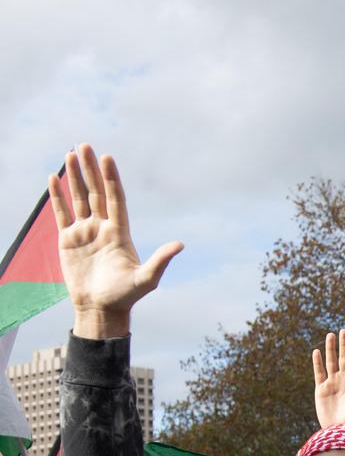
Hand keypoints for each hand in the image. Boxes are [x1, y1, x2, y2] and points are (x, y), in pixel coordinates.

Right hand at [53, 144, 182, 338]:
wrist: (101, 309)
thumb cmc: (126, 296)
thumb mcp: (147, 279)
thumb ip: (161, 260)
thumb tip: (180, 244)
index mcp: (120, 232)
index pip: (115, 198)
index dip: (111, 179)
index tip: (107, 158)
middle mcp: (102, 227)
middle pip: (95, 192)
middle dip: (90, 169)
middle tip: (84, 145)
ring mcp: (85, 232)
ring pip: (79, 198)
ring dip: (74, 176)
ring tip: (70, 153)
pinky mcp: (67, 240)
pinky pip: (61, 213)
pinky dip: (57, 196)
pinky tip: (53, 178)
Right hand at [313, 330, 344, 427]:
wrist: (339, 431)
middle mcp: (344, 380)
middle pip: (344, 358)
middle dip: (344, 345)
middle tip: (343, 330)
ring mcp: (332, 383)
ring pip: (331, 362)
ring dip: (330, 349)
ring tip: (330, 335)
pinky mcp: (321, 389)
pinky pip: (319, 373)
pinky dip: (317, 362)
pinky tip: (317, 351)